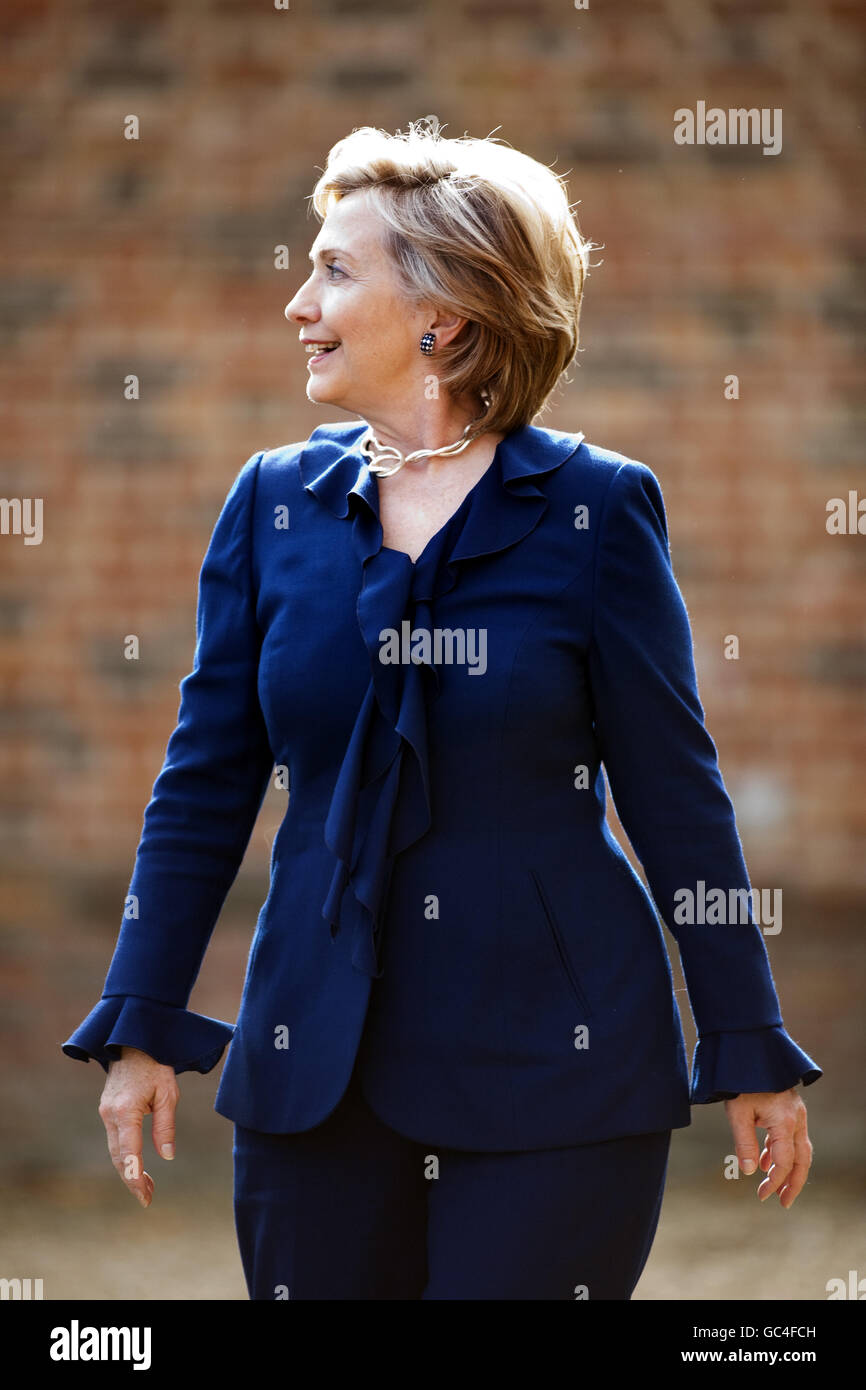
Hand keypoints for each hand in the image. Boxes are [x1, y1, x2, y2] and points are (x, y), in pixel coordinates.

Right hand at [98, 1046, 179, 1207]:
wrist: (134, 1043)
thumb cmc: (156, 1065)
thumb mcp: (168, 1094)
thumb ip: (165, 1125)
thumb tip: (167, 1155)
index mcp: (126, 1110)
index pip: (129, 1151)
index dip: (135, 1176)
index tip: (143, 1194)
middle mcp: (111, 1114)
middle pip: (119, 1156)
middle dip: (132, 1179)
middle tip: (148, 1199)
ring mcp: (106, 1113)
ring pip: (115, 1151)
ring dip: (129, 1171)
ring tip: (146, 1189)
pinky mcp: (107, 1111)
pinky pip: (115, 1140)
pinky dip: (125, 1157)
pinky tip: (137, 1168)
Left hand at [724, 1089, 812, 1207]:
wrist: (749, 1052)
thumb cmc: (741, 1081)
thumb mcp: (737, 1112)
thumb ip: (744, 1143)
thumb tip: (749, 1172)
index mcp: (785, 1121)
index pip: (784, 1161)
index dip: (774, 1181)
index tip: (761, 1195)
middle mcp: (796, 1119)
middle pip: (802, 1159)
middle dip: (793, 1183)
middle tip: (783, 1203)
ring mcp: (795, 1114)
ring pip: (798, 1149)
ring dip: (787, 1169)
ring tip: (773, 1187)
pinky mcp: (789, 1110)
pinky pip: (789, 1137)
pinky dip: (779, 1152)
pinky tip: (764, 1161)